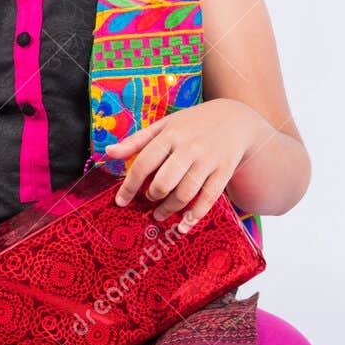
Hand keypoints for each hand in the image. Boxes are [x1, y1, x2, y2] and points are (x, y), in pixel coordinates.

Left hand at [105, 99, 257, 228]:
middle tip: (149, 199)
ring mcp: (208, 160)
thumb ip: (137, 141)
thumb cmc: (192, 124)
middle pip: (164, 182)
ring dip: (169, 209)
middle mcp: (190, 147)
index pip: (144, 164)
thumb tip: (109, 153)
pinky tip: (184, 225)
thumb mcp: (164, 125)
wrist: (235, 119)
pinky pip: (208, 198)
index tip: (120, 201)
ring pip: (185, 193)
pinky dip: (195, 215)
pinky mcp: (224, 171)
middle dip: (152, 196)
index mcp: (171, 135)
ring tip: (160, 214)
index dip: (129, 186)